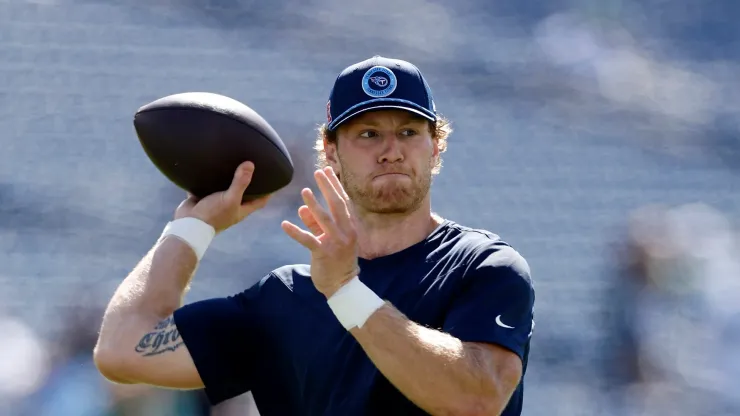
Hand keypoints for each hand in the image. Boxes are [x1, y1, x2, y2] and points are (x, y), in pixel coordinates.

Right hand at [175, 161, 270, 233]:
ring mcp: (217, 202)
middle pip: (244, 193)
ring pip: (225, 188)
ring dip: (228, 178)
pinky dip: (210, 177)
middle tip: (253, 165)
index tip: (274, 180)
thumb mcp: (230, 199)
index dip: (268, 192)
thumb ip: (240, 183)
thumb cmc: (213, 215)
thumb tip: (251, 164)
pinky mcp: (203, 197)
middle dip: (248, 182)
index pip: (260, 201)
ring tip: (234, 161)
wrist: (188, 224)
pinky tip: (212, 164)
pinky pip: (208, 185)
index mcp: (241, 209)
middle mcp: (231, 206)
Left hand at [281, 167, 358, 297]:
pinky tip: (284, 224)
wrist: (342, 285)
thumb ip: (316, 223)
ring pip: (324, 220)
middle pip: (336, 205)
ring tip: (304, 191)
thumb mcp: (330, 238)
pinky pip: (307, 240)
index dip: (335, 185)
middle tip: (317, 172)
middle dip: (327, 188)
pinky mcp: (323, 253)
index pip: (343, 201)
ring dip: (313, 204)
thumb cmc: (337, 260)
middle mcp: (346, 232)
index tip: (328, 170)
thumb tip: (302, 208)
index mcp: (350, 227)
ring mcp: (335, 243)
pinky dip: (295, 231)